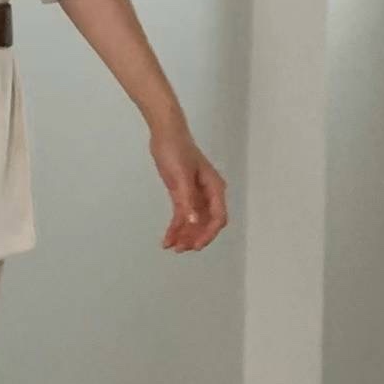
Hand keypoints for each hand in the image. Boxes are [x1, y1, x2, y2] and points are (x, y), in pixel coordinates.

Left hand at [150, 119, 227, 252]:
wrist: (165, 134)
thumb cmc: (176, 151)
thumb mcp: (180, 177)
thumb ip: (187, 201)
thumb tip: (192, 222)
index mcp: (214, 188)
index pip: (218, 217)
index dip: (208, 234)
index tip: (195, 246)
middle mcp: (208, 193)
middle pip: (206, 223)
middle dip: (195, 237)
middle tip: (180, 249)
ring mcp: (196, 194)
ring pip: (194, 222)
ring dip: (185, 235)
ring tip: (172, 247)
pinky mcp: (183, 194)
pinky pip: (182, 215)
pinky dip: (176, 227)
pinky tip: (167, 239)